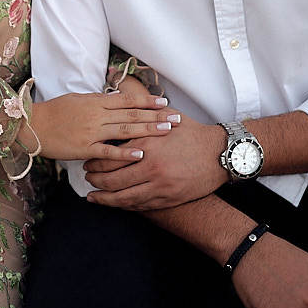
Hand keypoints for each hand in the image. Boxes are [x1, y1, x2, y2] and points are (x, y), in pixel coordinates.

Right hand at [32, 76, 179, 161]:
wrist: (34, 126)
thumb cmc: (55, 111)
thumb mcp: (79, 100)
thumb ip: (98, 101)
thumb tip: (117, 99)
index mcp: (96, 102)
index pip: (127, 100)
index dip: (147, 102)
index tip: (165, 103)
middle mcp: (97, 115)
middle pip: (132, 115)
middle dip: (156, 116)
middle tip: (176, 118)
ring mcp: (92, 132)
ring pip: (125, 130)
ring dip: (147, 131)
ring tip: (166, 131)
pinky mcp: (85, 148)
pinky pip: (108, 151)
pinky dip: (125, 153)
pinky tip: (141, 154)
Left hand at [83, 113, 228, 209]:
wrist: (220, 155)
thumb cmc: (193, 134)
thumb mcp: (169, 117)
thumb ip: (145, 113)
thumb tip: (123, 102)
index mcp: (148, 144)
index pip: (112, 156)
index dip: (96, 161)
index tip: (88, 160)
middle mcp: (151, 166)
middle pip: (112, 179)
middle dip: (95, 180)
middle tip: (87, 178)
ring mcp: (159, 186)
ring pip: (123, 197)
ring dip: (105, 198)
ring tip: (93, 196)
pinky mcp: (168, 199)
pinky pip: (139, 205)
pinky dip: (123, 205)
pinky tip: (114, 204)